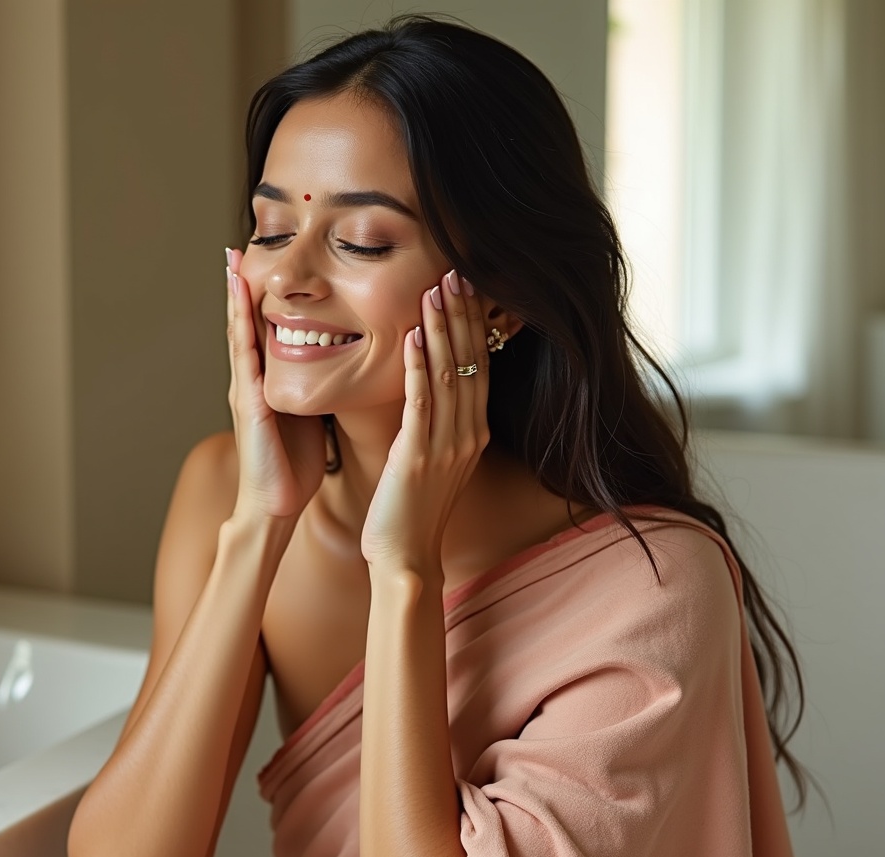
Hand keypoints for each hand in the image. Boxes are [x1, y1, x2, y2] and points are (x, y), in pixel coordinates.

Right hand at [226, 247, 326, 520]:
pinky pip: (245, 355)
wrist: (276, 504)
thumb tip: (341, 361)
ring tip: (232, 258)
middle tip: (239, 243)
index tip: (266, 259)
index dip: (265, 295)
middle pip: (247, 321)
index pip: (266, 328)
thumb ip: (316, 386)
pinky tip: (240, 301)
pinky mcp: (249, 402)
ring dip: (236, 294)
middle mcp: (251, 379)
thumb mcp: (310, 413)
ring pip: (240, 331)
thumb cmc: (294, 464)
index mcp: (268, 381)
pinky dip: (241, 324)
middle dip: (243, 283)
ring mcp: (245, 389)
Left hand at [360, 269, 489, 571]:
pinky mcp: (419, 455)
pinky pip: (421, 402)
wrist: (406, 558)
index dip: (474, 325)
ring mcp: (447, 445)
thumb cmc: (412, 511)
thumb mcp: (435, 461)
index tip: (467, 287)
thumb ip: (439, 425)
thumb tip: (432, 390)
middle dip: (463, 314)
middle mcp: (467, 434)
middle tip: (456, 270)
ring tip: (435, 288)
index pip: (478, 366)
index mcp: (473, 433)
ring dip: (442, 328)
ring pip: (448, 374)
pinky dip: (418, 367)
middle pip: (470, 361)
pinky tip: (412, 336)